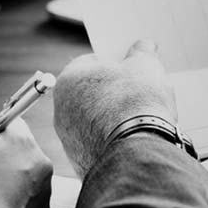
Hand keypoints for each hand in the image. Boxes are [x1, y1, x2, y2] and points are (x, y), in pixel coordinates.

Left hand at [53, 40, 176, 177]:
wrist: (136, 154)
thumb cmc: (136, 104)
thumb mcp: (145, 66)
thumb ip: (142, 52)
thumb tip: (144, 47)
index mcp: (69, 79)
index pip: (91, 62)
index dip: (114, 62)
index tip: (131, 67)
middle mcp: (61, 109)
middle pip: (90, 93)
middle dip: (113, 91)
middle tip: (138, 92)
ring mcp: (67, 137)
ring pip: (93, 120)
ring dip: (112, 117)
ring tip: (139, 118)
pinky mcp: (79, 160)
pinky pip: (97, 143)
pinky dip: (113, 140)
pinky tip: (133, 139)